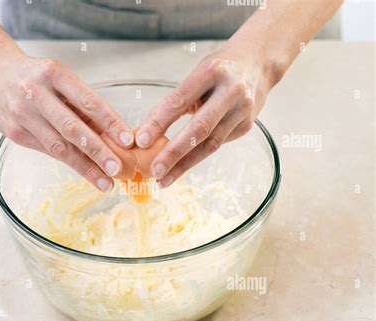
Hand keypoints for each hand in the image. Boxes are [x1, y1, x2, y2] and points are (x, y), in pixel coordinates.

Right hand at [0, 51, 133, 191]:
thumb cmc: (34, 76)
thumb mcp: (59, 79)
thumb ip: (82, 104)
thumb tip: (112, 133)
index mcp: (54, 73)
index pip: (88, 101)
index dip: (110, 122)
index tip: (128, 140)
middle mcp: (36, 93)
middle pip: (72, 128)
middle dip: (98, 151)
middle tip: (118, 169)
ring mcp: (22, 114)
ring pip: (59, 146)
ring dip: (85, 166)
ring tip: (105, 181)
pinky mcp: (14, 133)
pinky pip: (47, 151)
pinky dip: (69, 162)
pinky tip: (85, 172)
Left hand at [136, 47, 274, 187]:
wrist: (258, 62)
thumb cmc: (220, 69)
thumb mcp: (196, 74)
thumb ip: (175, 100)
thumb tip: (148, 129)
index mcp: (212, 71)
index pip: (179, 101)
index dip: (159, 123)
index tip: (141, 141)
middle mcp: (231, 91)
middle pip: (199, 128)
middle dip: (174, 152)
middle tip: (155, 170)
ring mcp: (242, 110)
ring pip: (210, 143)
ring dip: (185, 164)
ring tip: (164, 178)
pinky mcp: (246, 126)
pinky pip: (217, 144)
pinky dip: (197, 157)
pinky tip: (181, 167)